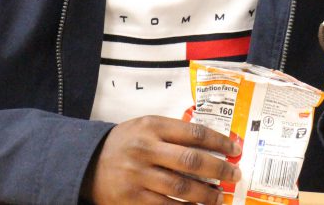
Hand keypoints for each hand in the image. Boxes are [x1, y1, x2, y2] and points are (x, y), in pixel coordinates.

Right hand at [84, 115, 240, 204]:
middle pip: (191, 161)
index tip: (235, 149)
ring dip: (206, 195)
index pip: (194, 132)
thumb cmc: (125, 143)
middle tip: (234, 175)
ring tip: (219, 197)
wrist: (87, 162)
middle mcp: (146, 150)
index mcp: (152, 127)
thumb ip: (173, 132)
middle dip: (219, 169)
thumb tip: (212, 145)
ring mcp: (138, 176)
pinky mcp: (133, 199)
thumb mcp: (145, 126)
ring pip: (182, 188)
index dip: (219, 141)